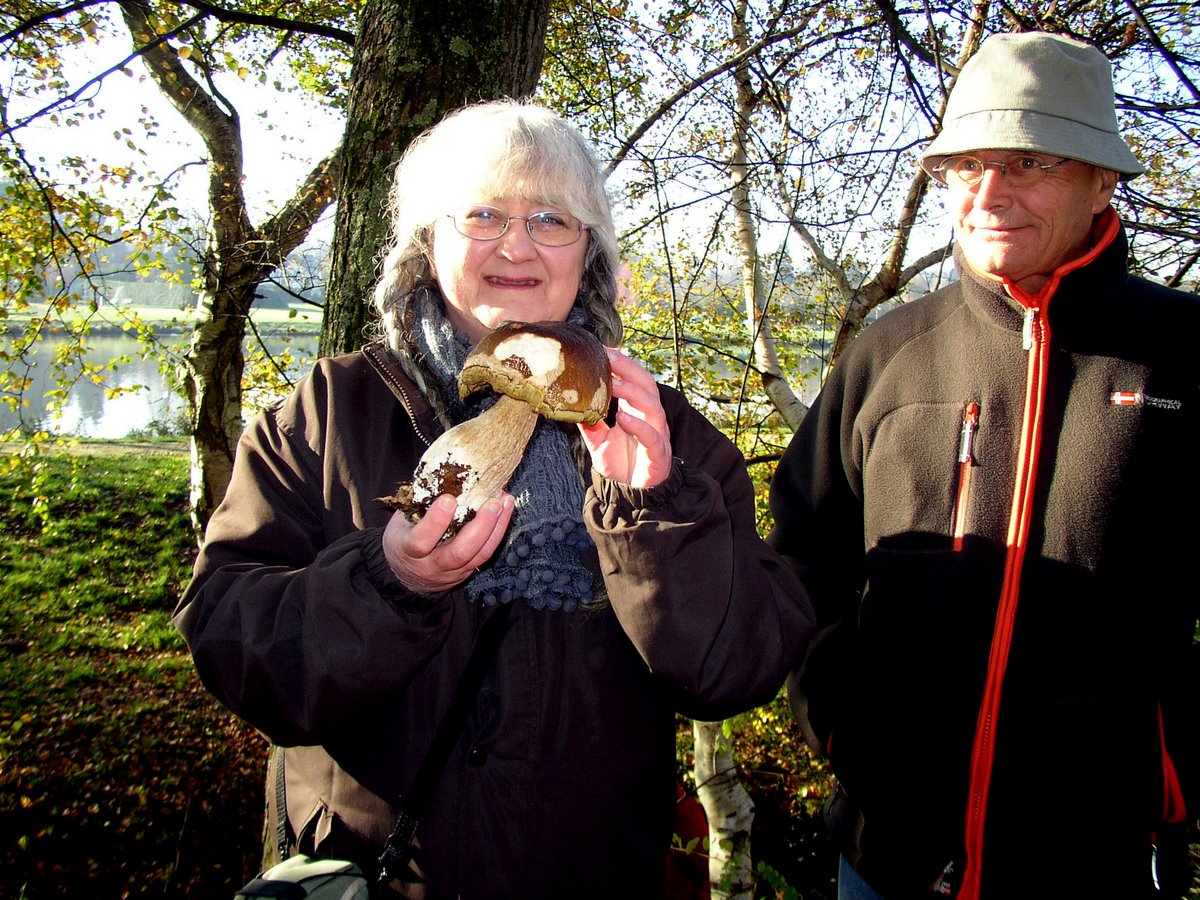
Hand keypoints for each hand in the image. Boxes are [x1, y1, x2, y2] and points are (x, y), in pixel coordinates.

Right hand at [381, 493, 514, 593]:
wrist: (406, 574)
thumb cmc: (403, 538)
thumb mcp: (401, 522)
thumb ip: (417, 504)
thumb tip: (439, 473)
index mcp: (408, 551)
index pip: (421, 541)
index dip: (435, 522)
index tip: (449, 499)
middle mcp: (431, 565)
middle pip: (459, 552)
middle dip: (479, 527)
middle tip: (492, 502)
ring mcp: (452, 572)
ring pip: (479, 555)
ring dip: (496, 527)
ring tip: (504, 502)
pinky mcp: (467, 571)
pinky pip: (486, 554)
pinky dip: (498, 532)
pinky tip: (505, 512)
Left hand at [578, 348, 671, 488]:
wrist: (630, 498)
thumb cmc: (621, 465)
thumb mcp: (598, 439)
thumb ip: (588, 420)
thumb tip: (570, 402)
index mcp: (637, 411)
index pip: (634, 379)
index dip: (622, 363)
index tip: (604, 349)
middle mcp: (650, 419)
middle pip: (647, 386)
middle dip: (630, 369)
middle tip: (609, 358)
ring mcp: (657, 436)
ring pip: (653, 407)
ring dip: (633, 393)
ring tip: (614, 385)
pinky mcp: (659, 457)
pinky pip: (653, 439)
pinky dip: (640, 427)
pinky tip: (623, 418)